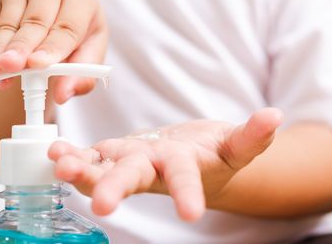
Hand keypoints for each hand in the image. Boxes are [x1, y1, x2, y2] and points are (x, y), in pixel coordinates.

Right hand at [0, 0, 107, 102]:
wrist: (60, 16)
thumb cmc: (79, 36)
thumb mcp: (90, 56)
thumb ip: (81, 77)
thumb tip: (63, 96)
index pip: (67, 27)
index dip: (51, 47)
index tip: (36, 65)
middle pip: (34, 22)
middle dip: (20, 48)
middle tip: (9, 68)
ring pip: (7, 24)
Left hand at [48, 108, 282, 220]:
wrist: (191, 160)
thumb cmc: (215, 154)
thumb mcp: (237, 146)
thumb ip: (253, 135)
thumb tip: (275, 116)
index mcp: (187, 167)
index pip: (189, 181)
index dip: (189, 195)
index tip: (191, 215)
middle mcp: (155, 169)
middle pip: (136, 178)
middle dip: (118, 188)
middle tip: (103, 205)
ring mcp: (132, 162)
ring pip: (105, 168)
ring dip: (83, 168)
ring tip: (62, 164)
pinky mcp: (117, 152)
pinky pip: (93, 155)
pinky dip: (75, 154)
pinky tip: (56, 153)